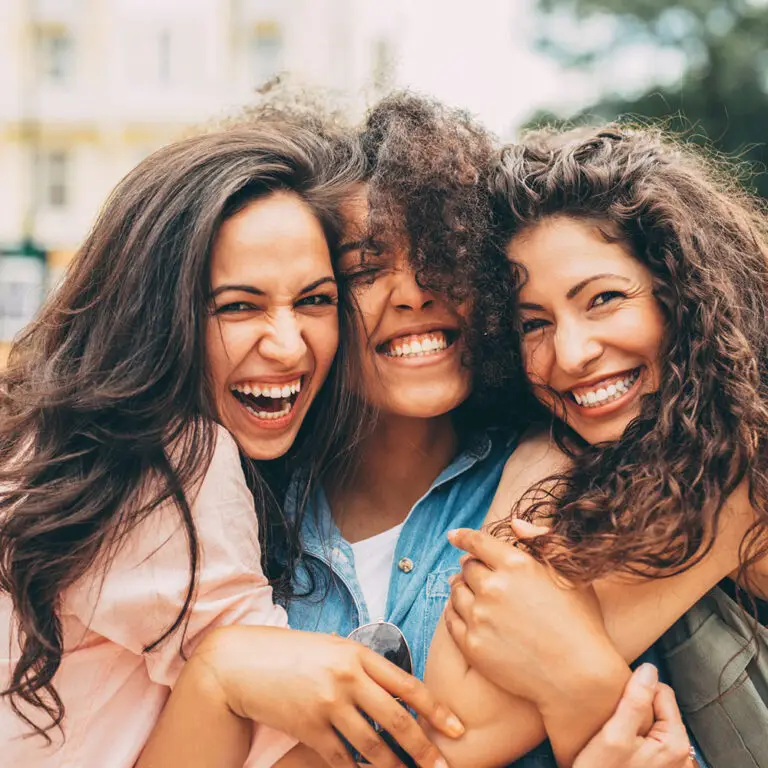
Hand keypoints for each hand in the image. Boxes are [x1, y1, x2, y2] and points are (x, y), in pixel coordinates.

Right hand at [192, 626, 462, 767]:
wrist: (244, 663)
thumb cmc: (294, 652)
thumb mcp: (334, 648)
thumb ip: (365, 666)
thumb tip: (399, 691)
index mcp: (358, 655)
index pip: (408, 685)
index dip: (436, 710)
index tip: (457, 729)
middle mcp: (347, 679)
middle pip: (397, 721)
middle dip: (424, 749)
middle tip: (442, 767)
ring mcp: (328, 706)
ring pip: (374, 747)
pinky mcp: (309, 730)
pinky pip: (343, 759)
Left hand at [445, 522, 617, 706]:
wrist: (578, 678)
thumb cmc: (581, 622)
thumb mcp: (569, 574)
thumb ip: (541, 540)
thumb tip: (513, 523)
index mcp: (516, 565)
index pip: (477, 542)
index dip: (463, 537)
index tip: (454, 536)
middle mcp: (493, 587)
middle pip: (466, 567)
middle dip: (470, 566)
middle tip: (475, 572)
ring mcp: (479, 617)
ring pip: (456, 592)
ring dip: (461, 588)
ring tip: (470, 593)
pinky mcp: (472, 644)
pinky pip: (451, 620)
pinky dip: (454, 612)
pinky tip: (464, 613)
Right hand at [574, 664, 693, 767]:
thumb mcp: (614, 735)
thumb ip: (634, 701)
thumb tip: (649, 669)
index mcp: (675, 742)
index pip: (661, 692)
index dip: (636, 690)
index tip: (616, 702)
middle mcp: (681, 755)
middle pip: (659, 709)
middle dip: (636, 708)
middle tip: (613, 722)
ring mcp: (672, 766)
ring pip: (653, 725)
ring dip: (635, 724)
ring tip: (616, 735)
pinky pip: (651, 743)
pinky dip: (637, 739)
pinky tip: (622, 749)